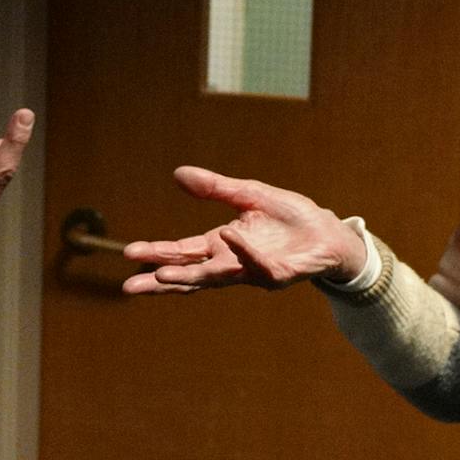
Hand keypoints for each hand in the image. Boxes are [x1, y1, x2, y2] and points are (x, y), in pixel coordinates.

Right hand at [121, 166, 366, 294]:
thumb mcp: (248, 194)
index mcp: (222, 245)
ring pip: (217, 278)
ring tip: (163, 276)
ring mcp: (255, 272)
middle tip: (131, 286)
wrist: (329, 232)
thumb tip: (178, 173)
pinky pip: (259, 265)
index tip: (130, 253)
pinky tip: (227, 235)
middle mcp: (233, 263)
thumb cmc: (289, 218)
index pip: (183, 252)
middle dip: (162, 279)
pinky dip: (243, 251)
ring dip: (191, 276)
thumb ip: (215, 188)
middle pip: (191, 274)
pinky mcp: (279, 274)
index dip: (157, 253)